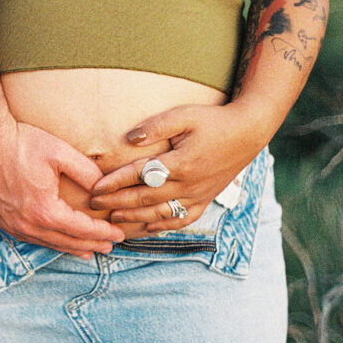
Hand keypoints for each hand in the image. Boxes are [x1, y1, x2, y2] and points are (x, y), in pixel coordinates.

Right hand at [0, 117, 125, 258]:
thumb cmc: (21, 143)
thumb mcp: (61, 153)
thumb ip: (87, 172)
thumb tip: (104, 188)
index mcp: (45, 211)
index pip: (82, 229)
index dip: (102, 232)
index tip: (119, 234)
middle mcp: (27, 224)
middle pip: (66, 241)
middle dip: (90, 245)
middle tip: (109, 247)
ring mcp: (11, 225)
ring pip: (47, 243)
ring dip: (69, 247)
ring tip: (87, 250)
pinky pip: (28, 237)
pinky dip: (47, 241)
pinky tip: (55, 239)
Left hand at [88, 102, 269, 232]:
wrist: (249, 132)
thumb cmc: (214, 120)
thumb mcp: (185, 115)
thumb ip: (156, 126)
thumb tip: (129, 139)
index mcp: (181, 163)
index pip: (140, 175)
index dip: (115, 182)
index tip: (95, 188)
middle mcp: (188, 184)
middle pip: (145, 198)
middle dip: (117, 202)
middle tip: (93, 205)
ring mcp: (198, 195)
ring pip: (161, 213)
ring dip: (135, 217)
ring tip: (113, 218)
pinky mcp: (206, 200)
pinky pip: (182, 219)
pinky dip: (164, 225)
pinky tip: (148, 227)